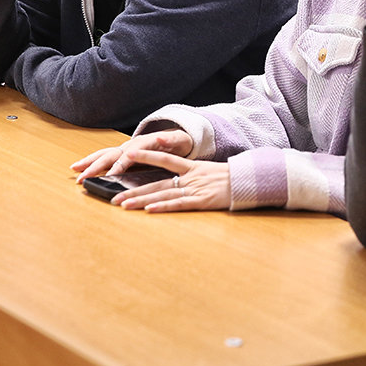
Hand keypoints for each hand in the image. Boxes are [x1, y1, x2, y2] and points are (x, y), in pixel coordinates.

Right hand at [71, 128, 194, 180]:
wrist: (176, 137)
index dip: (120, 164)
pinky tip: (79, 170)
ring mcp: (125, 149)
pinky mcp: (122, 154)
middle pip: (111, 154)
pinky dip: (91, 162)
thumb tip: (162, 137)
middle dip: (97, 166)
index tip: (111, 174)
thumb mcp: (180, 140)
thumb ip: (172, 140)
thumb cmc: (179, 142)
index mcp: (144, 143)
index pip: (130, 155)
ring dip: (89, 163)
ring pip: (104, 154)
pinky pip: (105, 157)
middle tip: (84, 177)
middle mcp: (131, 145)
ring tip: (74, 171)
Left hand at [108, 151, 230, 211]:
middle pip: (157, 183)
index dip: (146, 156)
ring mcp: (196, 189)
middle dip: (133, 190)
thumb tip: (177, 181)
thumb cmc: (232, 179)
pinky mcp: (203, 201)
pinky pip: (179, 204)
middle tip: (113, 196)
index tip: (128, 155)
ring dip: (142, 200)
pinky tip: (149, 210)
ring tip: (124, 205)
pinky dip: (163, 207)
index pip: (165, 159)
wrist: (251, 182)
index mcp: (193, 168)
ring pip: (163, 195)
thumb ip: (193, 176)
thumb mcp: (210, 172)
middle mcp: (191, 177)